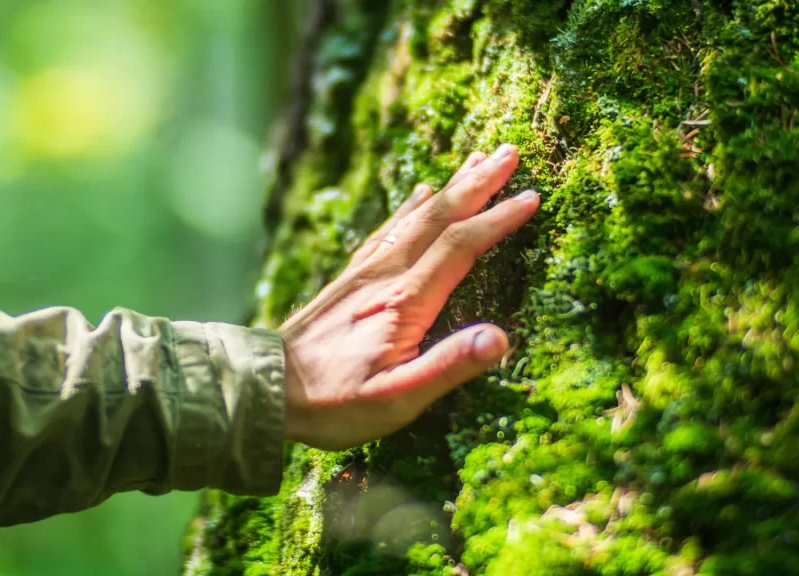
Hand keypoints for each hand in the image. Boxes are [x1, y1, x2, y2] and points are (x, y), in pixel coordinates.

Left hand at [280, 144, 538, 449]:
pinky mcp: (349, 280)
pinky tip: (418, 194)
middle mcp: (385, 275)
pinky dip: (408, 208)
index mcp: (404, 301)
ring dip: (449, 188)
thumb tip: (501, 338)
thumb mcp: (397, 398)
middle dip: (477, 184)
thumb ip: (449, 366)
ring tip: (475, 160)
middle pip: (439, 218)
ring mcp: (364, 273)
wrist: (266, 387)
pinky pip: (386, 230)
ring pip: (414, 218)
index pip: (461, 247)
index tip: (532, 195)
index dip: (498, 220)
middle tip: (510, 151)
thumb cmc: (334, 402)